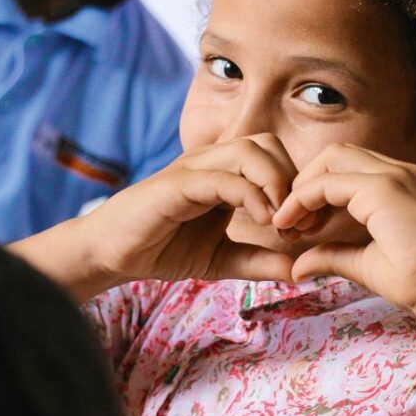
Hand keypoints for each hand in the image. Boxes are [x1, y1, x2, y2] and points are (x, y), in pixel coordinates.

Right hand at [83, 134, 297, 285]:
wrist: (112, 253)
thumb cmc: (162, 248)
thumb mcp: (221, 260)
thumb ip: (257, 262)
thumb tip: (298, 272)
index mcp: (223, 173)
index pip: (273, 156)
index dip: (296, 185)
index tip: (304, 227)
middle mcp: (210, 162)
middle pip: (267, 143)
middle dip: (291, 179)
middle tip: (297, 223)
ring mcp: (192, 168)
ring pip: (248, 150)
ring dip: (275, 183)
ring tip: (280, 222)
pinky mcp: (176, 184)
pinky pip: (222, 178)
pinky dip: (250, 195)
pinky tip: (261, 221)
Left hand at [273, 143, 415, 315]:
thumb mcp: (364, 263)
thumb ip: (332, 255)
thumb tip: (298, 267)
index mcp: (400, 184)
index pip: (347, 168)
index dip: (317, 192)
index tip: (301, 228)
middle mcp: (399, 171)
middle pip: (335, 154)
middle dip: (306, 182)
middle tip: (291, 222)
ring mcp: (393, 175)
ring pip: (330, 158)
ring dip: (302, 188)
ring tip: (291, 225)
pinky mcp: (383, 188)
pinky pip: (327, 182)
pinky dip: (303, 199)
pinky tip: (294, 225)